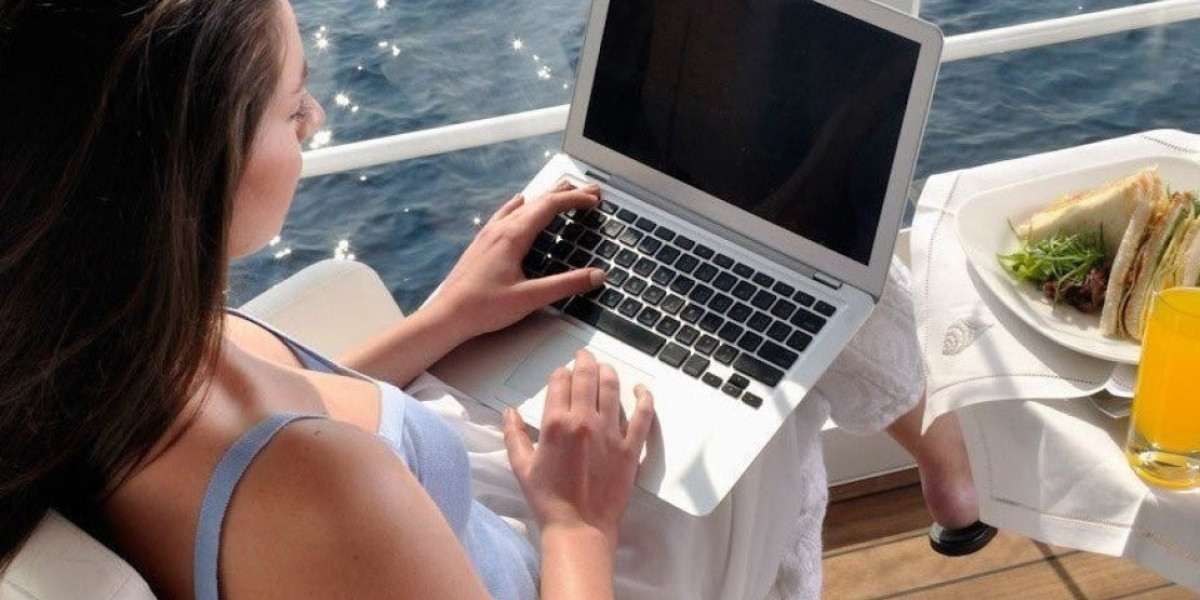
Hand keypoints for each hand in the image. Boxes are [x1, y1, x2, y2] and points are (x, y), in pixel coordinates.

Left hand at [428, 181, 605, 342]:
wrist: (447, 315)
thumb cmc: (482, 308)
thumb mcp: (531, 298)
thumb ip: (566, 285)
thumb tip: (596, 275)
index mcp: (513, 236)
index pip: (550, 206)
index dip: (575, 199)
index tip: (594, 199)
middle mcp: (500, 229)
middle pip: (539, 201)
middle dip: (567, 193)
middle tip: (589, 190)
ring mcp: (489, 234)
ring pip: (523, 205)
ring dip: (546, 196)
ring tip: (562, 190)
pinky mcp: (482, 243)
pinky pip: (505, 213)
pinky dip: (521, 204)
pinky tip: (519, 202)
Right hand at [503, 350, 654, 550]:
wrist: (579, 527)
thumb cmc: (549, 500)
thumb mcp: (522, 467)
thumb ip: (514, 435)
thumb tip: (509, 412)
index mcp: (556, 424)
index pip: (560, 383)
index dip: (561, 373)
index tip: (562, 373)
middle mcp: (584, 422)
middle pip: (587, 377)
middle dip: (585, 361)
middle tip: (585, 356)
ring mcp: (610, 433)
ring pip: (612, 389)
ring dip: (608, 372)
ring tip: (606, 367)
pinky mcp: (630, 448)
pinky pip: (642, 416)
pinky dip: (644, 398)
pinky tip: (641, 389)